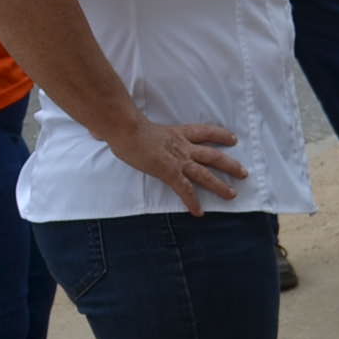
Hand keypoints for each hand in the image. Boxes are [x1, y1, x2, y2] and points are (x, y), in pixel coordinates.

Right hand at [110, 119, 246, 214]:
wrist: (125, 129)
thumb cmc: (124, 125)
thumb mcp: (129, 126)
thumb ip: (121, 130)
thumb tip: (95, 132)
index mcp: (177, 133)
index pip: (205, 132)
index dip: (220, 135)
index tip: (233, 139)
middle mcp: (183, 147)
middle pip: (213, 155)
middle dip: (230, 165)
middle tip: (244, 172)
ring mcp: (178, 160)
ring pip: (206, 174)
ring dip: (221, 185)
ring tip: (233, 195)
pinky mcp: (170, 173)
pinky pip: (186, 190)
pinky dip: (193, 202)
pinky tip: (199, 213)